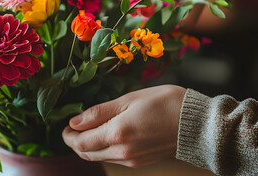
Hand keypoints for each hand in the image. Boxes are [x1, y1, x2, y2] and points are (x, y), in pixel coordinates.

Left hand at [62, 85, 185, 167]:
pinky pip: (113, 159)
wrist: (196, 123)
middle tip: (71, 131)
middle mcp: (121, 151)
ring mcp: (131, 160)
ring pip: (99, 158)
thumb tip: (75, 121)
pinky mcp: (139, 162)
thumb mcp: (128, 100)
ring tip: (86, 132)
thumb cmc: (164, 103)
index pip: (81, 142)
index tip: (65, 127)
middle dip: (75, 143)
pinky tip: (104, 137)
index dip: (68, 136)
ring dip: (88, 147)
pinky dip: (102, 150)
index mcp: (116, 133)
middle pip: (87, 153)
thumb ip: (99, 112)